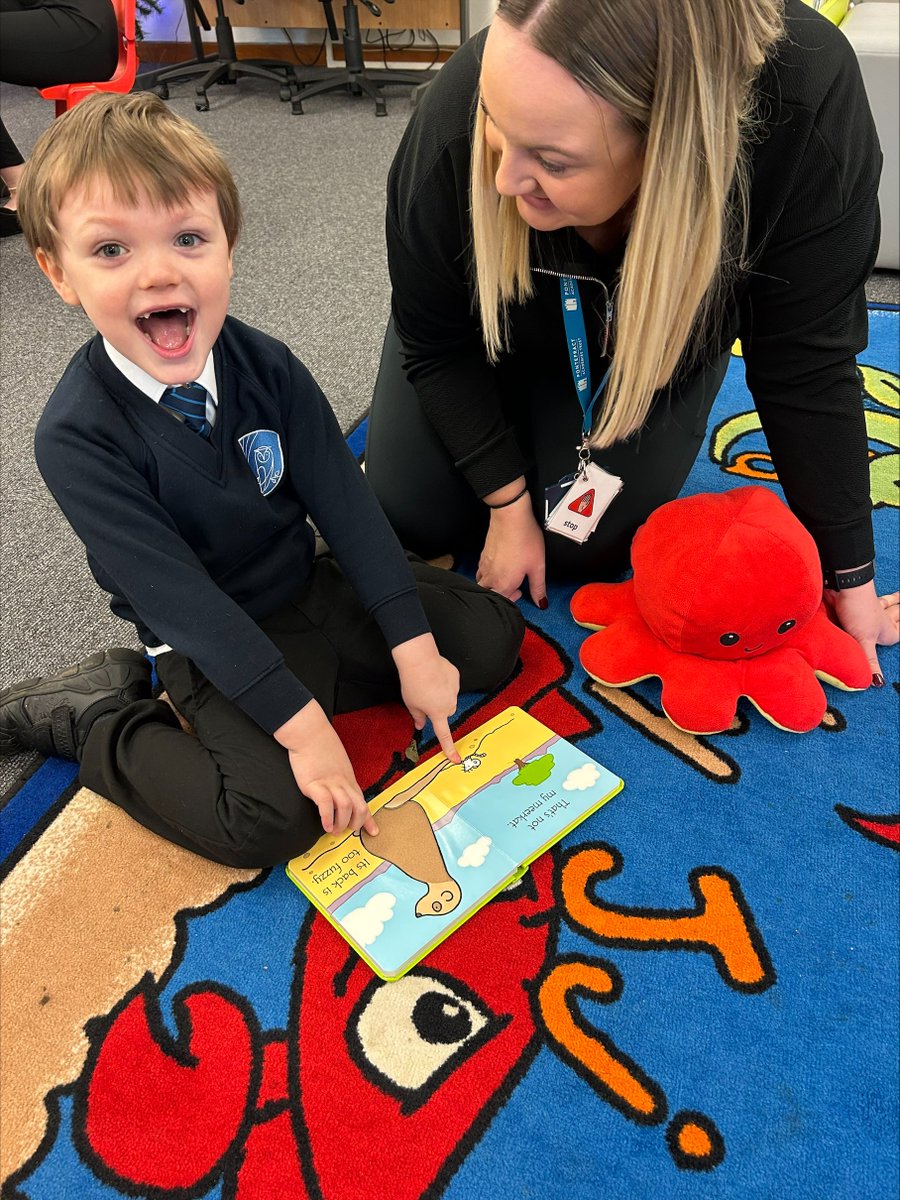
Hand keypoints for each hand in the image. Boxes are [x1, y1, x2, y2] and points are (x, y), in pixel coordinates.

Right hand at [274, 700, 377, 836]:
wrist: (308, 733)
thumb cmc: (320, 747)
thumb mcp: (337, 763)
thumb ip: (341, 778)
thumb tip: (340, 791)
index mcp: (349, 779)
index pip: (363, 801)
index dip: (369, 819)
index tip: (374, 832)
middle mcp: (343, 782)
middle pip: (360, 807)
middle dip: (356, 824)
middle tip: (346, 831)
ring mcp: (329, 783)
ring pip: (346, 807)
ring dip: (342, 824)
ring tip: (334, 830)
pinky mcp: (314, 784)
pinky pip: (326, 804)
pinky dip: (327, 818)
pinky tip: (325, 825)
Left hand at [392, 633, 461, 762]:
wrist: (420, 660)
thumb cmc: (413, 683)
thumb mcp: (411, 704)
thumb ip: (417, 717)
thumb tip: (421, 725)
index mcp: (437, 713)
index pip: (444, 735)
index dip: (449, 748)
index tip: (455, 759)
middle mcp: (449, 703)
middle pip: (446, 711)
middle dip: (438, 709)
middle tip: (425, 699)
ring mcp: (455, 689)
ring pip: (450, 697)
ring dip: (442, 695)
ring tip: (428, 684)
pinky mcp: (456, 676)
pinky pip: (451, 683)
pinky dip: (444, 682)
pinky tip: (434, 675)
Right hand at [476, 494, 546, 606]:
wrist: (510, 517)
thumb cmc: (524, 539)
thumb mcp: (537, 566)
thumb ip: (538, 587)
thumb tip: (541, 602)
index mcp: (503, 584)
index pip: (501, 602)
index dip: (512, 600)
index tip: (520, 591)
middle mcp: (490, 577)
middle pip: (488, 595)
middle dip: (500, 594)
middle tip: (513, 585)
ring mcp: (484, 566)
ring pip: (482, 584)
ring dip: (492, 585)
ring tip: (506, 576)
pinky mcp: (482, 555)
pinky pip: (480, 572)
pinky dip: (487, 574)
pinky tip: (499, 565)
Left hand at [824, 580, 898, 684]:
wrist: (844, 588)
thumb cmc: (858, 612)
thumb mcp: (864, 641)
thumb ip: (870, 661)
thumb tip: (877, 682)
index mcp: (888, 631)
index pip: (899, 634)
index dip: (899, 632)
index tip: (899, 632)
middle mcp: (883, 619)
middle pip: (898, 615)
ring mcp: (872, 609)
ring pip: (888, 605)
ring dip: (894, 602)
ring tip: (899, 598)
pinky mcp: (859, 603)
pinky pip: (874, 601)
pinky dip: (878, 599)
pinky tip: (875, 597)